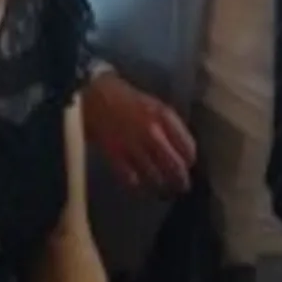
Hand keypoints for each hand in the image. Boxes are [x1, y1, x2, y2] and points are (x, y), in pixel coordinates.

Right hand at [81, 71, 197, 193]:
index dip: (189, 159)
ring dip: (160, 184)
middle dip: (180, 179)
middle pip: (174, 165)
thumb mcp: (154, 104)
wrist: (92, 92)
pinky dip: (135, 183)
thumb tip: (179, 149)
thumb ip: (168, 125)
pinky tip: (137, 183)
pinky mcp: (113, 154)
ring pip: (154, 175)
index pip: (188, 147)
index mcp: (165, 116)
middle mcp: (152, 132)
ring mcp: (133, 145)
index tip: (188, 165)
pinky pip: (130, 177)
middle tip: (181, 187)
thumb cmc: (124, 96)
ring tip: (162, 190)